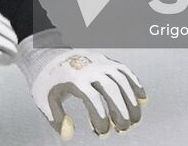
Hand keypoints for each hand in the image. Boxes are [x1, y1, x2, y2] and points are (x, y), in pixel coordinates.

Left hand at [16, 31, 145, 139]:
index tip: (103, 132)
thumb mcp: (44, 100)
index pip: (93, 100)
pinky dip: (136, 84)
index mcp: (75, 79)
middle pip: (112, 90)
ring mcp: (100, 63)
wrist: (49, 54)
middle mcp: (90, 69)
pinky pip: (125, 71)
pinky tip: (143, 99)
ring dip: (132, 102)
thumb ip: (57, 119)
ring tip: (136, 120)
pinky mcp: (107, 61)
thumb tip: (69, 134)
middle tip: (124, 129)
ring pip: (122, 81)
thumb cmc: (49, 80)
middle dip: (121, 112)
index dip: (101, 118)